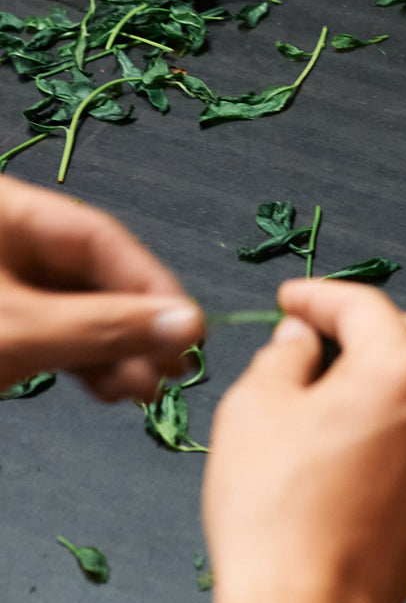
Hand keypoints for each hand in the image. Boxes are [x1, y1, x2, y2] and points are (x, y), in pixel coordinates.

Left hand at [0, 175, 203, 400]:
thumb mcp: (21, 330)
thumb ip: (104, 327)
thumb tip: (189, 323)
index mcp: (8, 212)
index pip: (101, 238)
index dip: (151, 285)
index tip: (190, 327)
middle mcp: (10, 240)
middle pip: (93, 276)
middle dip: (134, 329)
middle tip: (172, 368)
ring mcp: (5, 283)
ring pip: (78, 311)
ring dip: (116, 354)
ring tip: (145, 390)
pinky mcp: (3, 322)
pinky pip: (54, 333)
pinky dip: (85, 362)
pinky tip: (114, 389)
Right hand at [204, 277, 405, 602]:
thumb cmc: (275, 514)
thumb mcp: (254, 410)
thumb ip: (285, 356)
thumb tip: (303, 342)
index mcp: (404, 367)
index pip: (362, 306)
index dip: (318, 297)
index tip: (290, 300)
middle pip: (405, 337)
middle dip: (357, 332)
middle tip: (305, 342)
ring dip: (380, 375)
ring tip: (324, 394)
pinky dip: (397, 420)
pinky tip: (350, 441)